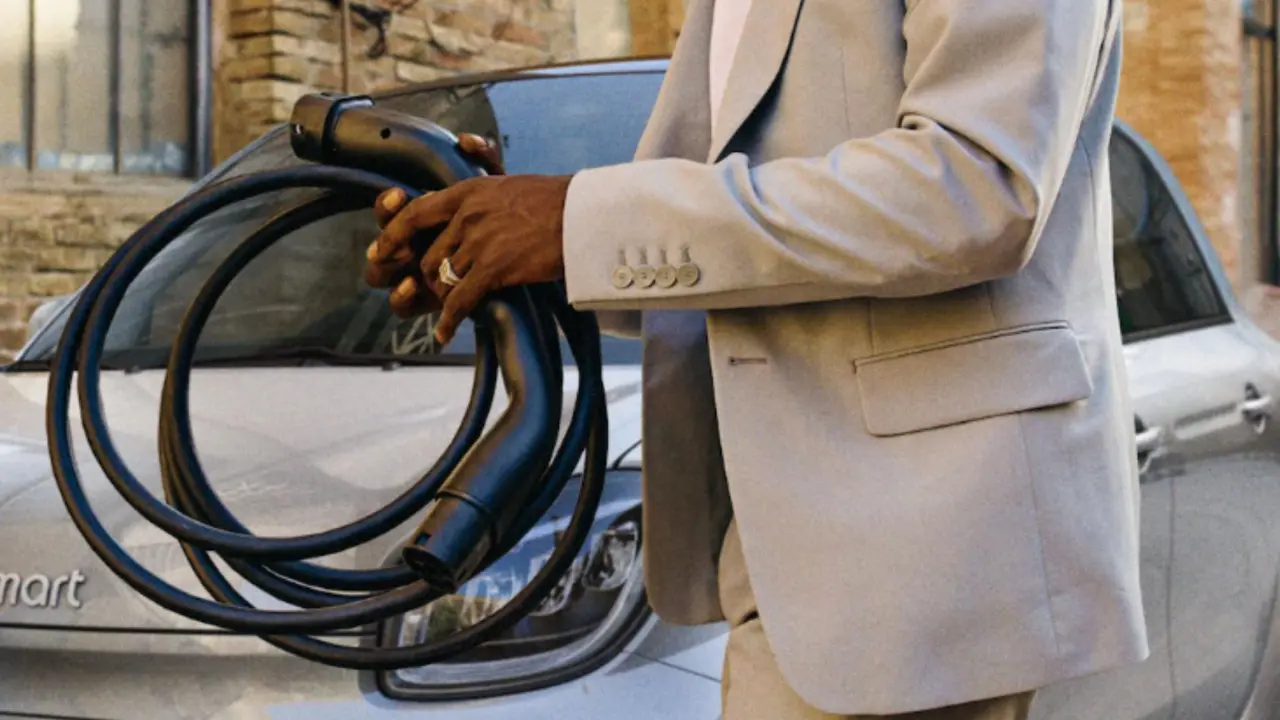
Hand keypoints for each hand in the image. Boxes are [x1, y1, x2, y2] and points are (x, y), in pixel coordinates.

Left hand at [365, 146, 572, 345]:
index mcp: (467, 192)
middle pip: (428, 255)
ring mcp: (478, 243)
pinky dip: (449, 320)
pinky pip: (460, 300)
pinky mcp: (494, 269)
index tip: (380, 251)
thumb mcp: (510, 176)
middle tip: (433, 287)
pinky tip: (445, 333)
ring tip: (449, 307)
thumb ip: (483, 162)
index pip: (415, 213)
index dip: (393, 235)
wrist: (583, 217)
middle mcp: (466, 216)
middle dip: (428, 275)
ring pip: (442, 279)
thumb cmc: (554, 200)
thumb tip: (466, 141)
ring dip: (443, 297)